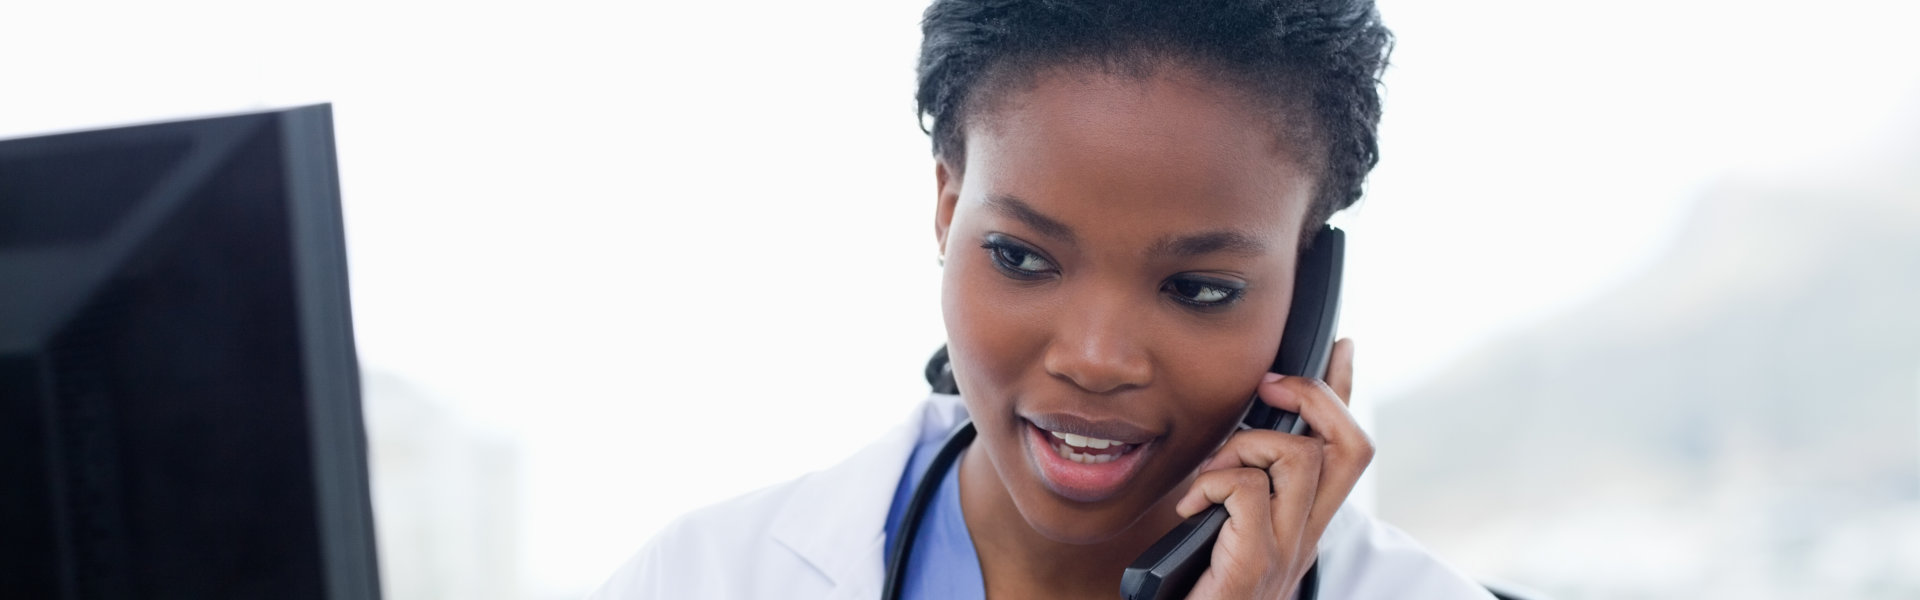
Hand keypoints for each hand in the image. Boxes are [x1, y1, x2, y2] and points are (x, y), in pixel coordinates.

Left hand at [1174, 338, 1370, 598]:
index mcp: (1301, 527)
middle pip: (1348, 447)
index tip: (1341, 350)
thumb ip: (1234, 493)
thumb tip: (1223, 445)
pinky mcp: (1253, 568)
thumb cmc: (1194, 596)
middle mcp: (1305, 539)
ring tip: (1211, 474)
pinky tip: (1191, 506)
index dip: (1347, 394)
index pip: (1346, 450)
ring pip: (1300, 459)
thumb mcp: (1221, 533)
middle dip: (1315, 397)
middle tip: (1270, 387)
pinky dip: (1214, 484)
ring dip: (1247, 446)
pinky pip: (1247, 493)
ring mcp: (1285, 555)